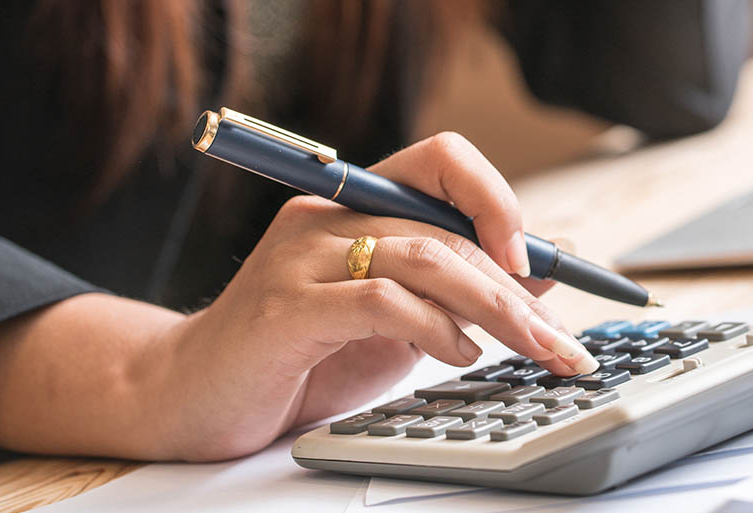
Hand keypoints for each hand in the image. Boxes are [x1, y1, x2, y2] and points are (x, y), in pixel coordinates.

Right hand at [157, 132, 597, 458]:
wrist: (191, 394)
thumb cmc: (300, 354)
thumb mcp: (398, 318)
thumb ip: (457, 290)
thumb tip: (543, 269)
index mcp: (357, 205)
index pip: (443, 159)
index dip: (498, 200)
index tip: (534, 259)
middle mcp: (329, 218)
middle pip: (449, 228)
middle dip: (518, 288)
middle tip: (561, 339)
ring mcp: (303, 259)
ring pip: (426, 257)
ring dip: (494, 307)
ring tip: (528, 347)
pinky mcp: (286, 309)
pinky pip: (381, 301)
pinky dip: (434, 328)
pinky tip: (458, 353)